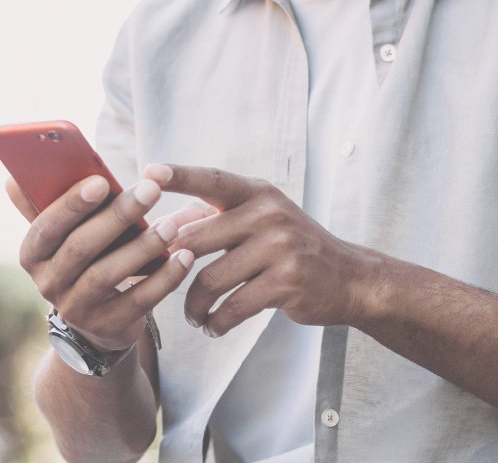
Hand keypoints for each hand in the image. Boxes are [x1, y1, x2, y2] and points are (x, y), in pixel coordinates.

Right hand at [9, 173, 210, 352]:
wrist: (95, 322)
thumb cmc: (82, 258)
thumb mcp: (62, 235)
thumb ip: (45, 204)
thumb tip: (13, 178)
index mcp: (32, 254)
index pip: (46, 227)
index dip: (72, 204)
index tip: (102, 181)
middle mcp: (48, 284)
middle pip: (81, 248)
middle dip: (117, 216)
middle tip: (150, 190)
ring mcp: (78, 309)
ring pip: (109, 274)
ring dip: (142, 247)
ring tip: (171, 224)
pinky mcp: (109, 326)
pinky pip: (139, 300)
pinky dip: (164, 278)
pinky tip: (184, 257)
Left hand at [152, 163, 387, 336]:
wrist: (351, 278)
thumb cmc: (290, 247)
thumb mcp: (260, 220)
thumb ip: (216, 218)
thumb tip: (161, 223)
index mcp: (256, 193)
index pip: (211, 180)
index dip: (178, 175)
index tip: (147, 171)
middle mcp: (267, 214)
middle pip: (195, 239)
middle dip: (169, 266)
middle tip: (158, 283)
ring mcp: (279, 247)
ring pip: (210, 279)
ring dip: (193, 304)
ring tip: (192, 315)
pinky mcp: (286, 282)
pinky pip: (234, 306)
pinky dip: (217, 321)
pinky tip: (213, 326)